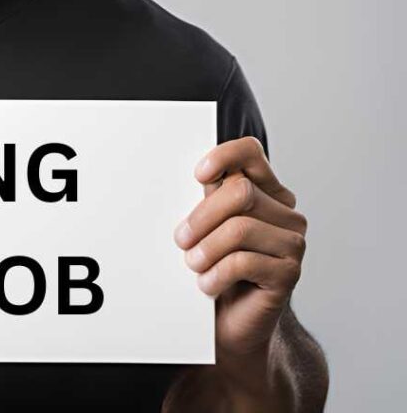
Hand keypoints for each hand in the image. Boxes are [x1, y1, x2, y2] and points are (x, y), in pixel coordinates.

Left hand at [173, 136, 307, 361]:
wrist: (232, 321)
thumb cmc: (216, 266)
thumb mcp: (208, 225)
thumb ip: (209, 196)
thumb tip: (198, 172)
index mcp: (268, 192)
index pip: (251, 153)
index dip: (224, 156)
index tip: (198, 175)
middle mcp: (287, 213)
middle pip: (240, 192)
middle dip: (201, 216)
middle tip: (181, 239)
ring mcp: (293, 243)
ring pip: (240, 228)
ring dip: (206, 248)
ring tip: (192, 264)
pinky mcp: (290, 273)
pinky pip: (244, 261)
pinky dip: (217, 273)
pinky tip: (207, 284)